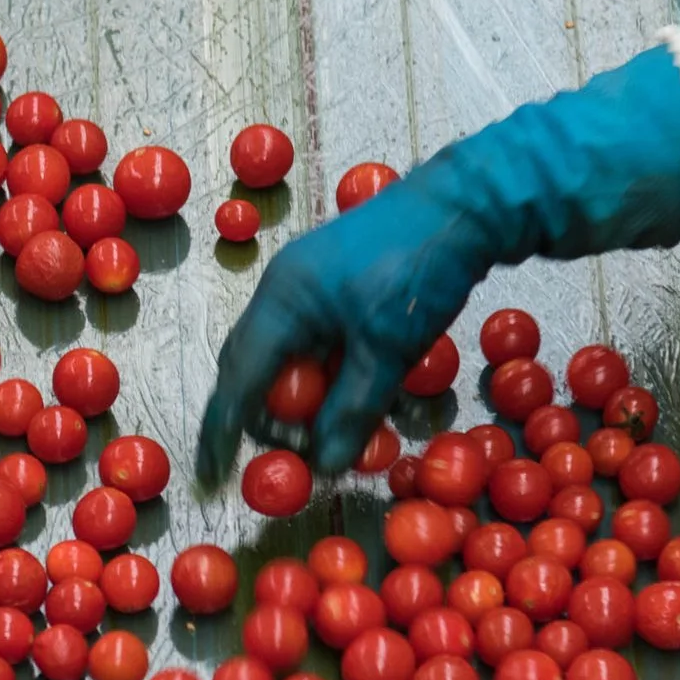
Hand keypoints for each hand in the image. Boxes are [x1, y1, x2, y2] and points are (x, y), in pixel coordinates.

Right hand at [200, 172, 497, 480]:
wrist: (466, 204)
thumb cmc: (419, 269)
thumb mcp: (388, 350)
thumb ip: (353, 410)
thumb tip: (325, 466)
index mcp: (281, 302)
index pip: (237, 379)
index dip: (223, 432)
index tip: (213, 476)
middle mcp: (282, 291)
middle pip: (252, 368)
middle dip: (267, 417)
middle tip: (301, 453)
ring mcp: (307, 284)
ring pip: (285, 356)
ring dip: (302, 398)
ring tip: (334, 429)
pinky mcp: (335, 284)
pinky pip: (313, 341)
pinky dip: (325, 375)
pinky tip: (354, 391)